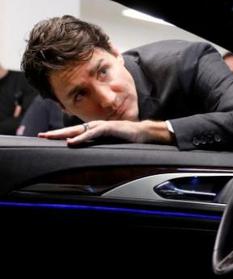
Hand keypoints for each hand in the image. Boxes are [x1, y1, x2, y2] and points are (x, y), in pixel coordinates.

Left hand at [38, 120, 173, 145]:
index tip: (47, 138)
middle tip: (41, 136)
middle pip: (72, 129)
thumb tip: (89, 153)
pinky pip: (92, 133)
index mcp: (96, 130)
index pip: (75, 132)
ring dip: (64, 134)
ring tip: (52, 137)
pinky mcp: (109, 128)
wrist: (144, 133)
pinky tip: (73, 141)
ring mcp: (102, 126)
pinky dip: (82, 137)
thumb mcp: (111, 144)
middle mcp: (96, 126)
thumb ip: (99, 146)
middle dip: (56, 133)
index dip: (61, 135)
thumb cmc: (129, 139)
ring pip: (79, 130)